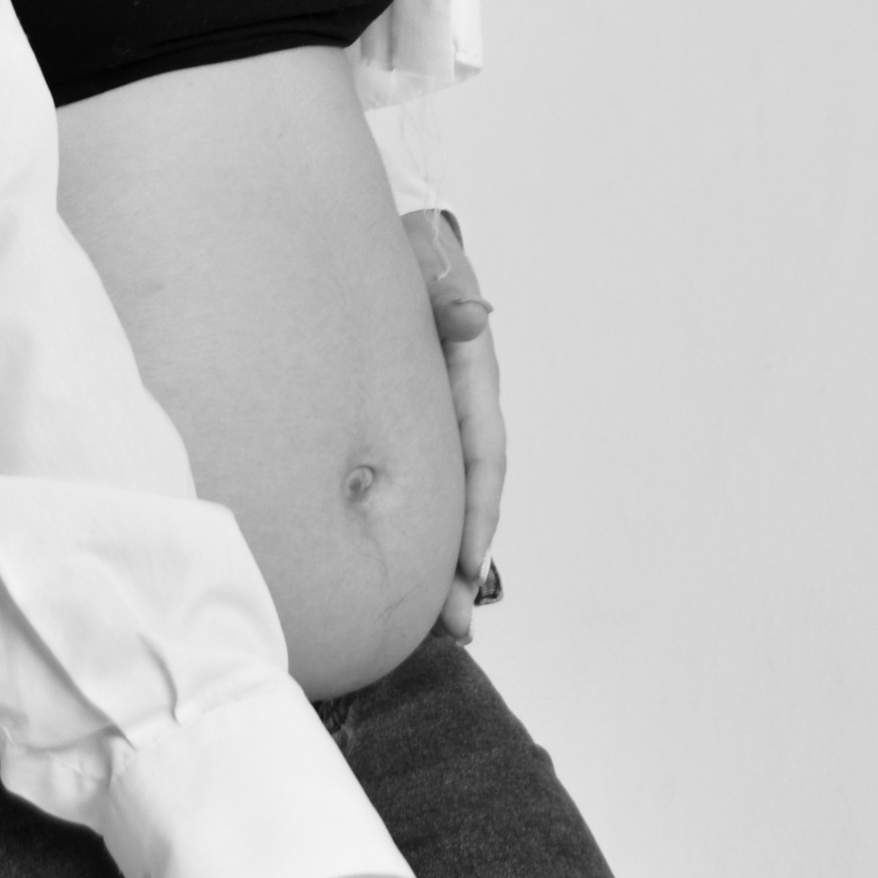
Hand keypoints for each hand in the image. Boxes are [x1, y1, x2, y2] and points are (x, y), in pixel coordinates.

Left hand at [404, 213, 505, 640]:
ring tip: (436, 632)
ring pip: (442, 507)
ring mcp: (433, 426)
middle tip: (454, 627)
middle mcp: (459, 413)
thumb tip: (473, 316)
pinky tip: (397, 587)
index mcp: (472, 382)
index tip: (467, 564)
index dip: (478, 513)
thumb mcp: (430, 267)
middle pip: (468, 501)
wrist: (395, 245)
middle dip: (464, 567)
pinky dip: (413, 540)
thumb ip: (447, 293)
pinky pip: (412, 492)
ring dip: (443, 568)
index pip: (482, 457)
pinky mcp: (404, 432)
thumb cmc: (413, 256)